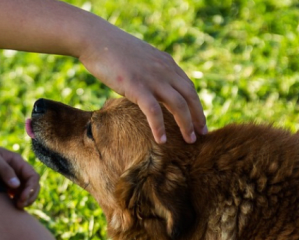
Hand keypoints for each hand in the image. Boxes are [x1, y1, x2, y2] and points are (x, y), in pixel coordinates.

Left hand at [0, 133, 39, 208]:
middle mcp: (17, 170)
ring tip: (17, 207)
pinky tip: (10, 206)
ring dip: (25, 199)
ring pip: (25, 190)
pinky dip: (16, 200)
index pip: (33, 176)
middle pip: (32, 185)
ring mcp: (11, 177)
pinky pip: (15, 193)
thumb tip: (17, 185)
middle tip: (20, 205)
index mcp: (17, 162)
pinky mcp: (3, 183)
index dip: (31, 189)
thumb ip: (4, 171)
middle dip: (30, 196)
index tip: (22, 198)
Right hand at [77, 24, 206, 143]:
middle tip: (202, 133)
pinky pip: (154, 111)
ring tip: (190, 141)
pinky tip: (162, 141)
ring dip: (186, 125)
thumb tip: (150, 86)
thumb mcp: (140, 59)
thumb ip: (150, 71)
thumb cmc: (112, 51)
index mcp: (166, 63)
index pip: (188, 86)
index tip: (199, 119)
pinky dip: (159, 127)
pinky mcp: (137, 87)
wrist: (96, 40)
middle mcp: (164, 70)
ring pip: (178, 105)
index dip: (196, 104)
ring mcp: (152, 78)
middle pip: (190, 96)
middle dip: (198, 116)